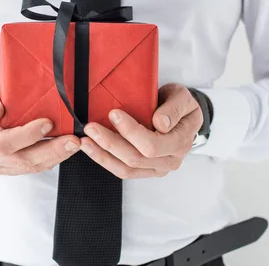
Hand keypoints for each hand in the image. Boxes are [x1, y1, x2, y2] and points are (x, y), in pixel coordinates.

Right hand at [0, 77, 80, 175]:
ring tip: (74, 145)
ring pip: (29, 167)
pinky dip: (50, 159)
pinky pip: (31, 168)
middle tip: (73, 140)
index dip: (27, 136)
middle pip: (20, 159)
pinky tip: (64, 149)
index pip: (2, 143)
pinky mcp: (9, 168)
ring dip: (54, 157)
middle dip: (50, 150)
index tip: (47, 123)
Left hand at [80, 83, 202, 178]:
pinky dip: (104, 160)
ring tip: (85, 140)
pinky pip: (122, 171)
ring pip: (126, 168)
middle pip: (136, 158)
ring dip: (102, 154)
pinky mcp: (143, 170)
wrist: (181, 116)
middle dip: (110, 143)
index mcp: (180, 143)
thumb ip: (174, 108)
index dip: (131, 131)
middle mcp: (170, 160)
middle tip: (91, 127)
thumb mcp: (182, 98)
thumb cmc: (180, 105)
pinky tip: (90, 148)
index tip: (113, 114)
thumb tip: (161, 123)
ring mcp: (156, 168)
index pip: (153, 144)